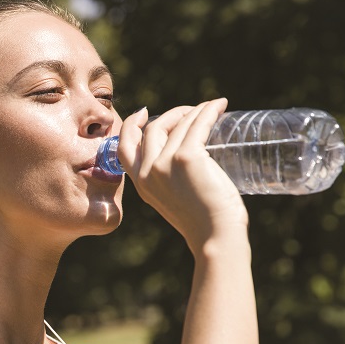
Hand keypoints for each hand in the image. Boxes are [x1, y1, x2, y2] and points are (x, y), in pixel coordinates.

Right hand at [117, 99, 248, 251]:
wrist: (215, 237)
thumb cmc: (203, 223)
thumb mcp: (174, 201)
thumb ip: (169, 183)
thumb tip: (186, 159)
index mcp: (140, 184)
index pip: (124, 147)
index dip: (131, 125)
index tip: (144, 112)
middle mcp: (148, 172)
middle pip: (153, 129)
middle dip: (173, 114)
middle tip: (192, 112)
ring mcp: (165, 164)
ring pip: (179, 124)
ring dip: (196, 110)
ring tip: (213, 108)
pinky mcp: (187, 158)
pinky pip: (198, 125)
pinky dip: (209, 111)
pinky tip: (220, 106)